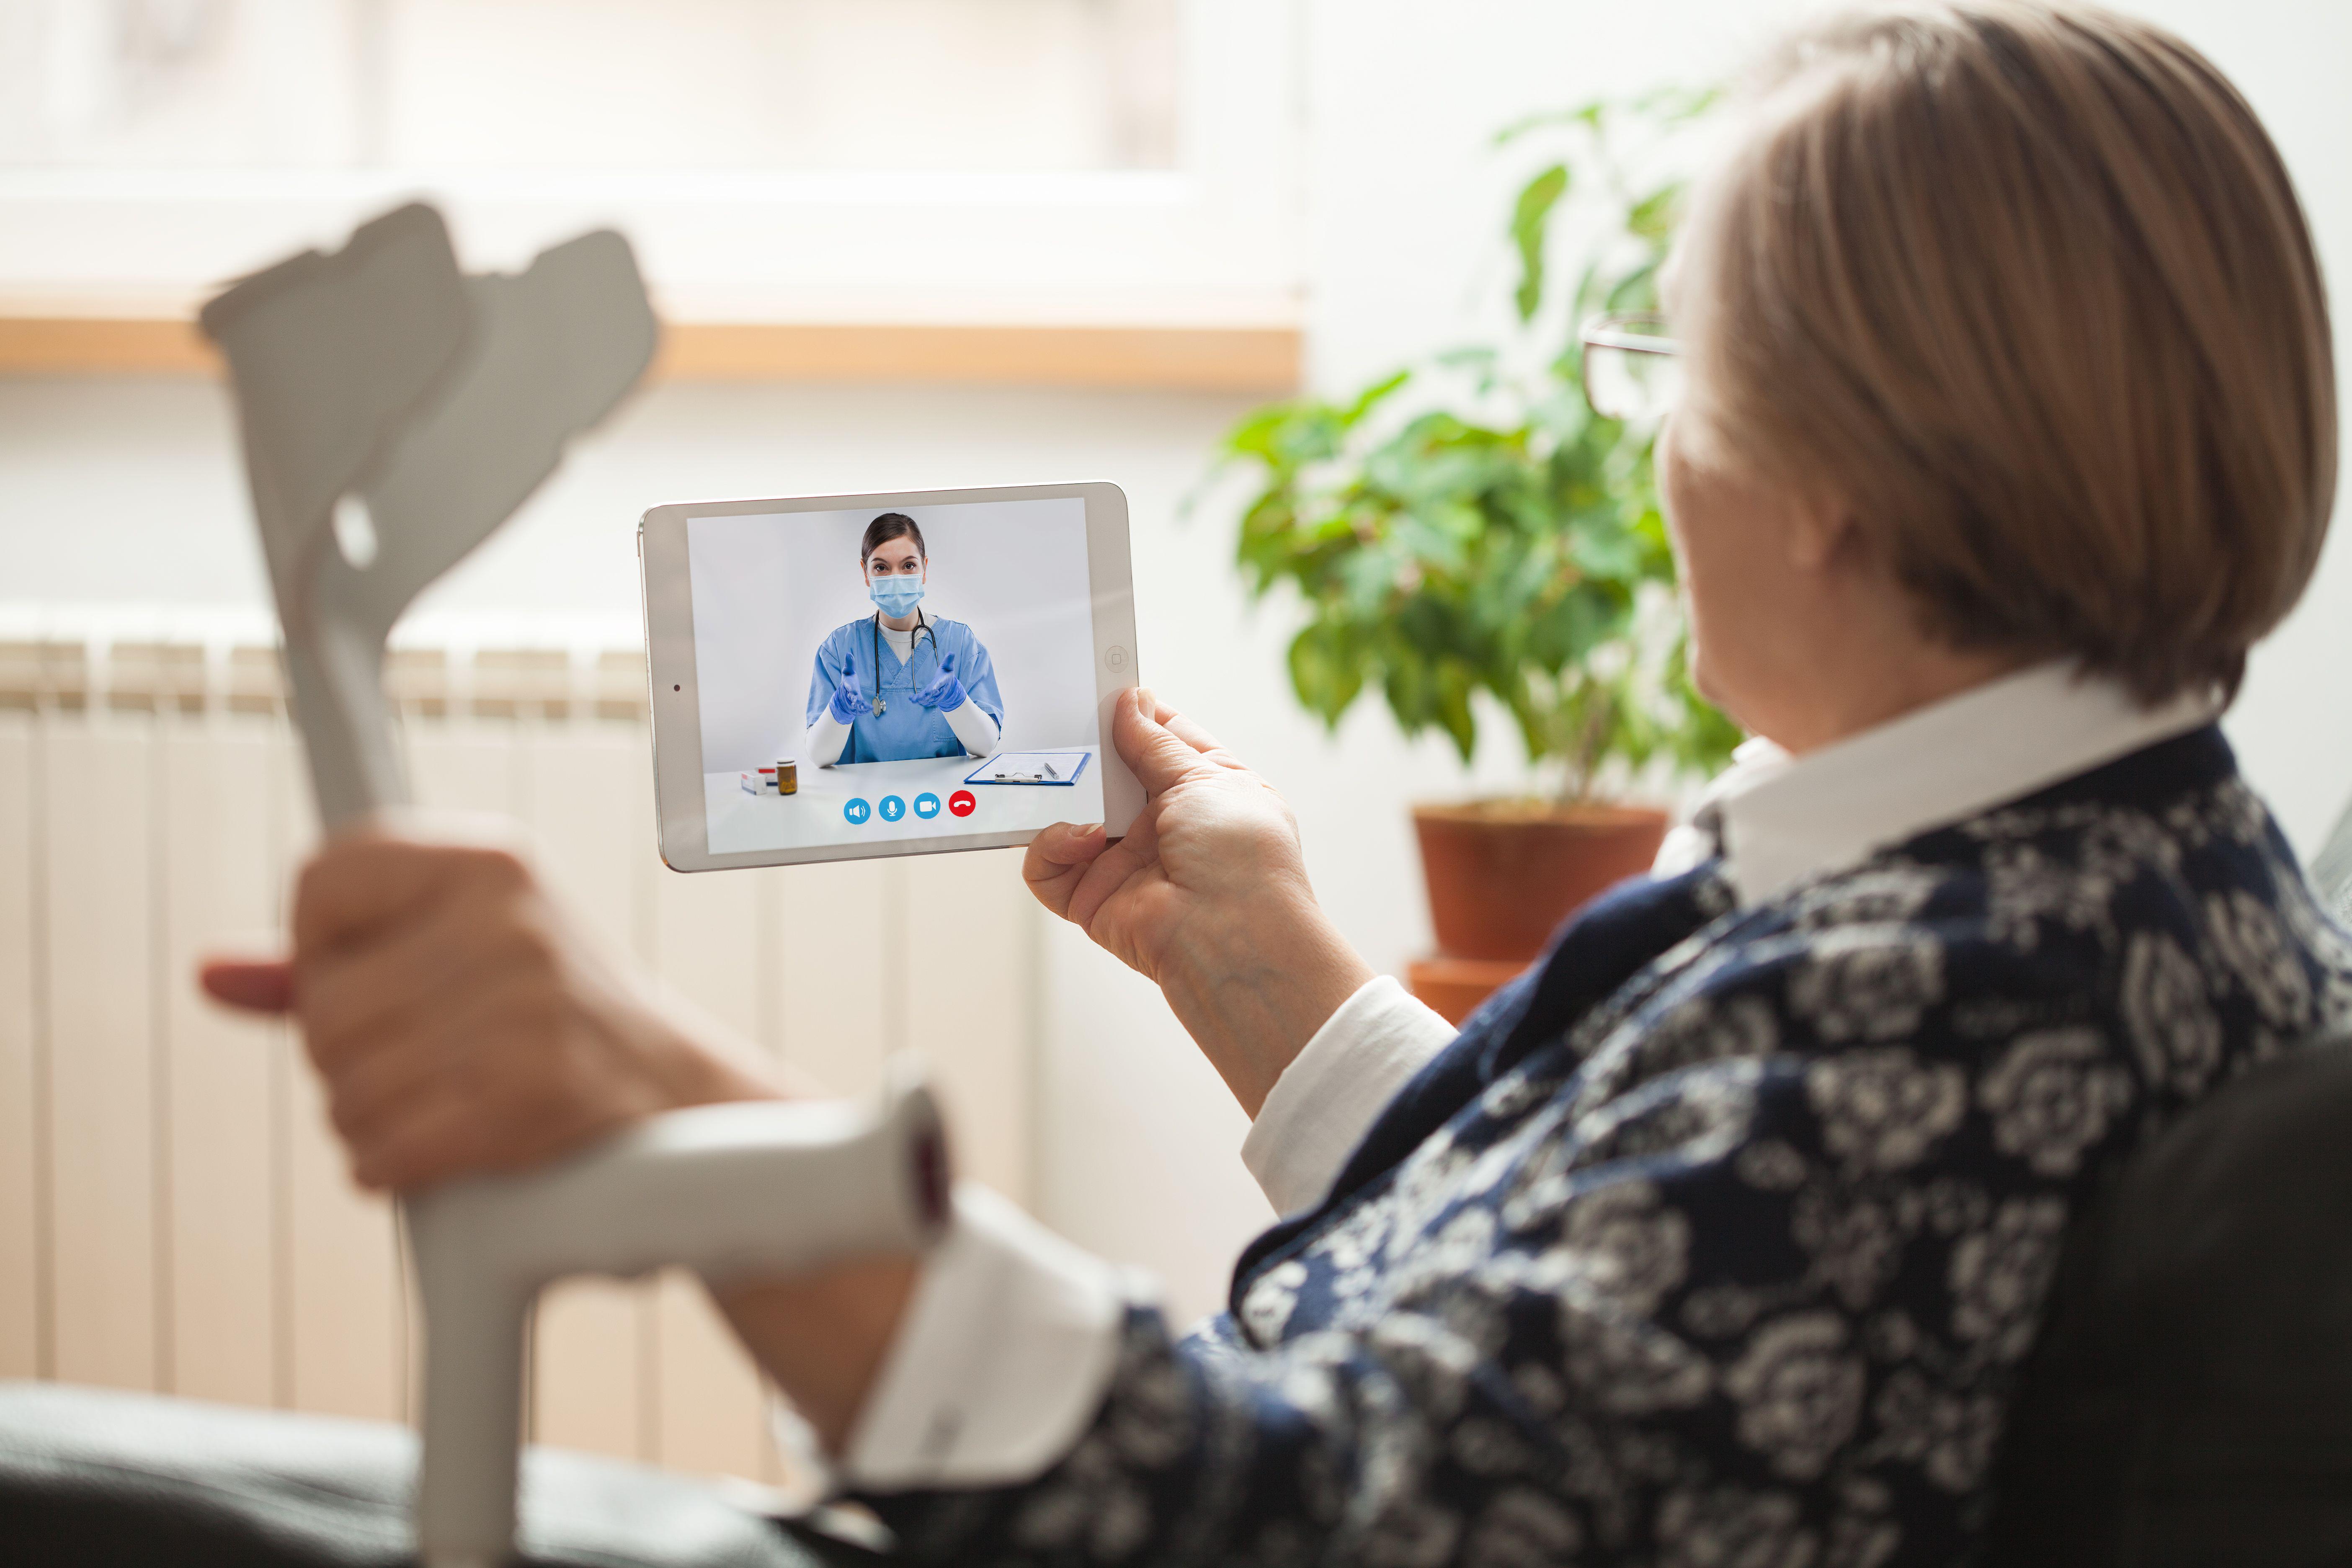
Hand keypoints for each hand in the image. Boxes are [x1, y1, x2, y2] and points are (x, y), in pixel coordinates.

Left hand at [200, 817, 785, 1190]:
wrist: (679, 1096)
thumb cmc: (550, 1021)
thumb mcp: (459, 953)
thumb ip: (329, 961)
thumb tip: (212, 975)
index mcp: (488, 862)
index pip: (321, 882)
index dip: (320, 952)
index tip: (374, 982)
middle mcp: (508, 921)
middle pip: (323, 1008)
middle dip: (346, 1058)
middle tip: (420, 1061)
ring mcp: (526, 1007)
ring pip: (346, 1087)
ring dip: (370, 1120)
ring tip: (437, 1103)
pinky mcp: (532, 1093)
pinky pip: (385, 1148)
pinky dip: (394, 1166)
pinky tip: (442, 1148)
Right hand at [827, 659, 871, 723]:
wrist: (844, 693)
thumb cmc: (848, 680)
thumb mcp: (847, 671)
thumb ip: (849, 663)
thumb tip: (848, 653)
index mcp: (848, 685)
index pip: (848, 686)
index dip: (850, 689)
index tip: (853, 691)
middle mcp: (849, 694)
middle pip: (852, 697)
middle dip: (855, 699)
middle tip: (858, 701)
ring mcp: (853, 701)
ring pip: (856, 705)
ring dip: (861, 707)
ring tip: (868, 708)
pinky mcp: (857, 705)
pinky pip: (860, 709)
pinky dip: (864, 710)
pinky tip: (870, 709)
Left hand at [910, 653, 965, 711]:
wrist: (950, 686)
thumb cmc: (947, 674)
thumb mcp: (949, 666)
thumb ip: (948, 660)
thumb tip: (951, 652)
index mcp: (943, 681)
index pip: (939, 684)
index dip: (934, 687)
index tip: (930, 690)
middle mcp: (940, 690)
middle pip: (932, 694)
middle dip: (925, 696)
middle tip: (919, 698)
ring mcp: (936, 696)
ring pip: (929, 699)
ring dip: (921, 700)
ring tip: (913, 700)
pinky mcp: (933, 699)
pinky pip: (926, 701)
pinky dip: (919, 701)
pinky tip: (912, 699)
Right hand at [1024, 690, 1370, 1113]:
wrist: (1233, 942)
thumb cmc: (1242, 859)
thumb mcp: (1206, 780)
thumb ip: (1156, 743)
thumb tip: (1129, 702)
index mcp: (1205, 790)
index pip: (1162, 738)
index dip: (1134, 711)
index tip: (1103, 684)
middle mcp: (1163, 824)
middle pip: (1108, 772)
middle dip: (1085, 748)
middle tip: (1061, 722)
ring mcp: (1125, 862)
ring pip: (1068, 814)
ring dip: (1062, 795)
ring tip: (1065, 780)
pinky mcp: (1092, 898)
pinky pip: (1046, 865)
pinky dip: (1050, 845)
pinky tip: (1081, 839)